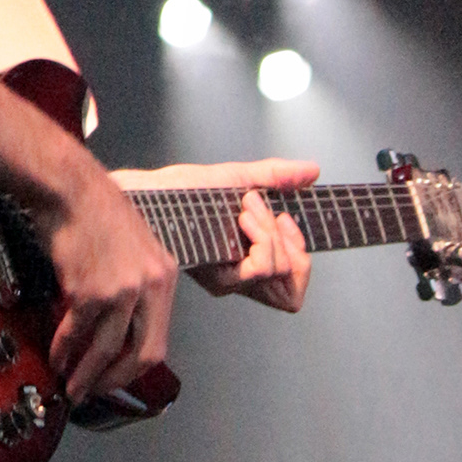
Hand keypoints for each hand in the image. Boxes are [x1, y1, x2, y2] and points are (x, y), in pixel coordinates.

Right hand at [37, 155, 179, 405]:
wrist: (70, 187)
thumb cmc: (97, 211)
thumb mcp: (135, 247)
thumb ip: (136, 285)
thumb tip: (120, 326)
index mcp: (166, 277)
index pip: (159, 341)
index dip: (135, 369)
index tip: (118, 379)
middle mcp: (150, 287)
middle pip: (140, 355)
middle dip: (115, 381)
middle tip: (94, 392)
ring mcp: (122, 290)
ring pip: (105, 350)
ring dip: (85, 374)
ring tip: (71, 385)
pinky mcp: (90, 290)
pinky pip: (76, 331)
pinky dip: (63, 348)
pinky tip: (55, 356)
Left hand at [118, 158, 318, 313]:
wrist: (147, 193)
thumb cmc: (182, 190)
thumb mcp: (237, 178)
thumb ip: (276, 177)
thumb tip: (313, 170)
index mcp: (248, 264)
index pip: (293, 289)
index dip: (301, 258)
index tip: (286, 219)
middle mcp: (239, 280)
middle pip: (291, 291)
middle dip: (290, 244)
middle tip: (265, 213)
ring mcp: (228, 281)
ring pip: (279, 275)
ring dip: (272, 233)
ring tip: (247, 208)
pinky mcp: (215, 277)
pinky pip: (259, 270)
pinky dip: (262, 236)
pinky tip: (242, 214)